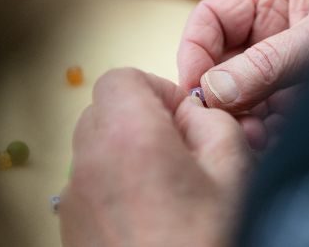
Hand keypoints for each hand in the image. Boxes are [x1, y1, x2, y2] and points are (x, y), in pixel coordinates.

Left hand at [59, 68, 252, 246]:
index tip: (182, 117)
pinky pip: (90, 180)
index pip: (122, 78)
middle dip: (143, 117)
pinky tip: (149, 210)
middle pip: (106, 109)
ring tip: (167, 183)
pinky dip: (116, 179)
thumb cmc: (206, 241)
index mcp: (129, 137)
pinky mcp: (72, 224)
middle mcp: (90, 163)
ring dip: (129, 148)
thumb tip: (195, 114)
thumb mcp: (235, 172)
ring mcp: (75, 196)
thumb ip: (216, 124)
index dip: (158, 90)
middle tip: (179, 148)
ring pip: (96, 145)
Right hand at [178, 0, 308, 147]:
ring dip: (237, 118)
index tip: (195, 84)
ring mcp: (278, 73)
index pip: (211, 19)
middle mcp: (268, 37)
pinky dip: (259, 135)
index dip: (194, 48)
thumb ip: (268, 62)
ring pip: (237, 97)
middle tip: (220, 117)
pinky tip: (267, 142)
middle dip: (217, 92)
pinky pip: (260, 121)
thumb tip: (215, 89)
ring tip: (249, 134)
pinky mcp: (290, 106)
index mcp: (270, 1)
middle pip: (219, 63)